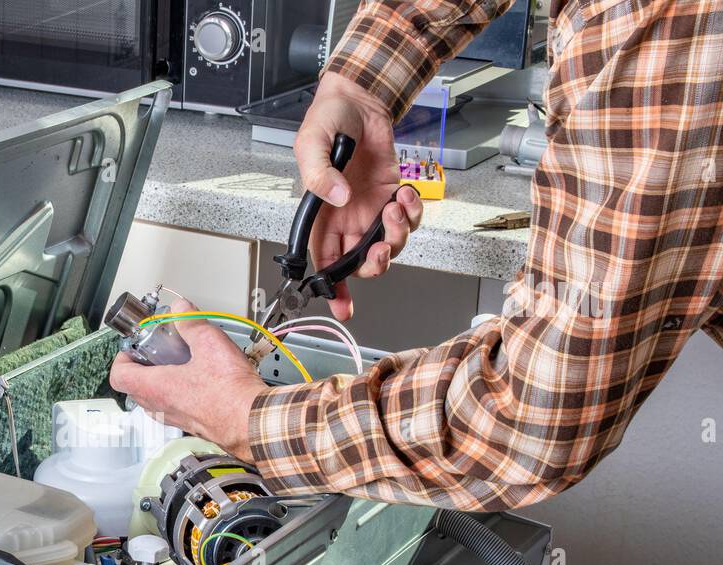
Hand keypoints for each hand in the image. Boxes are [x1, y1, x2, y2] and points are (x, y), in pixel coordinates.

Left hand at [108, 299, 267, 460]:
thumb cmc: (230, 393)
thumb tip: (181, 310)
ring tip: (179, 364)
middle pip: (135, 388)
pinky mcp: (191, 424)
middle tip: (156, 351)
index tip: (133, 347)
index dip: (122, 358)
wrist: (252, 421)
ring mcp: (175, 418)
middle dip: (142, 367)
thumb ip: (190, 323)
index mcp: (155, 388)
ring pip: (154, 400)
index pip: (118, 376)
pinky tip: (199, 379)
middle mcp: (160, 407)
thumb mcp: (209, 344)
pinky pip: (174, 407)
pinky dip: (178, 393)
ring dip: (160, 381)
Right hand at [294, 73, 423, 320]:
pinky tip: (405, 192)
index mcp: (321, 217)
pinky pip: (410, 219)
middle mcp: (347, 219)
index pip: (325, 262)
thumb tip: (339, 200)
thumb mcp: (309, 143)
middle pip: (362, 263)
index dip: (333, 288)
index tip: (343, 306)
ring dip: (397, 233)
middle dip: (375, 263)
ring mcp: (372, 210)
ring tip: (394, 204)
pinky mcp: (394, 196)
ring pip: (390, 245)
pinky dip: (413, 212)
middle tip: (380, 247)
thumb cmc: (328, 119)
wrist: (360, 99)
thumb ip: (318, 175)